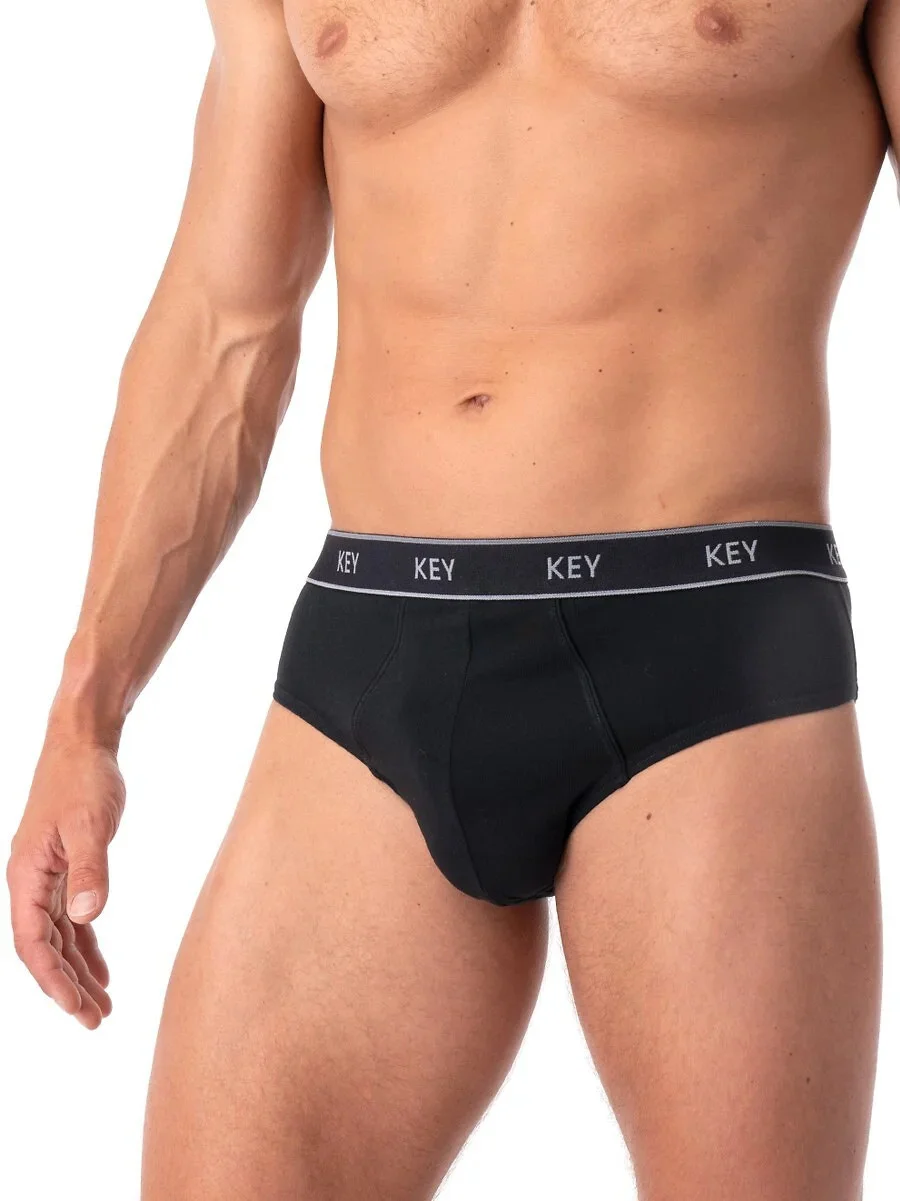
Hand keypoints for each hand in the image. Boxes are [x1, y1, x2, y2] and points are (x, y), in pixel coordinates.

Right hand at [7, 736, 124, 1027]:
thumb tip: (87, 917)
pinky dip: (86, 945)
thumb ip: (90, 869)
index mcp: (26, 876)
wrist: (82, 743)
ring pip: (58, 938)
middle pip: (44, 949)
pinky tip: (102, 969)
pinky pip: (70, 919)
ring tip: (103, 1006)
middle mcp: (29, 882)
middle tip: (97, 1022)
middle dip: (67, 988)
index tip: (78, 1010)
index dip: (53, 981)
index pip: (33, 944)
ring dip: (78, 972)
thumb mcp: (90, 825)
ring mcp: (46, 876)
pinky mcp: (65, 867)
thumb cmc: (83, 779)